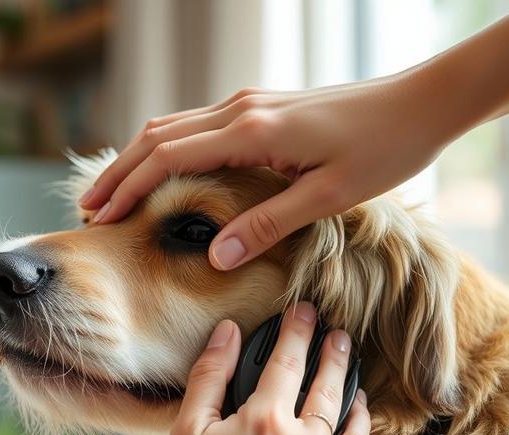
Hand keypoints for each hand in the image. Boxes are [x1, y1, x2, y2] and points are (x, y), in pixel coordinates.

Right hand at [78, 77, 448, 269]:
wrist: (421, 102)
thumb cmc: (382, 149)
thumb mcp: (326, 197)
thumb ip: (266, 225)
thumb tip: (213, 256)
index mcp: (251, 132)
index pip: (166, 159)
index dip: (128, 190)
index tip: (100, 220)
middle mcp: (240, 110)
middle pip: (156, 137)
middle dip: (117, 174)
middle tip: (88, 210)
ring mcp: (249, 103)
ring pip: (171, 126)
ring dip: (136, 158)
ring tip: (110, 192)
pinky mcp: (261, 107)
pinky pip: (195, 124)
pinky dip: (164, 148)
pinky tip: (159, 170)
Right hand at [166, 303, 370, 434]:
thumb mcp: (186, 432)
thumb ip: (208, 377)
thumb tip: (227, 333)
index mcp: (262, 419)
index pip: (285, 361)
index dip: (295, 330)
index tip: (303, 309)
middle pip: (321, 380)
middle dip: (328, 347)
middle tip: (335, 325)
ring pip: (342, 410)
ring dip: (346, 377)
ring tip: (347, 356)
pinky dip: (361, 423)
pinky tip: (359, 408)